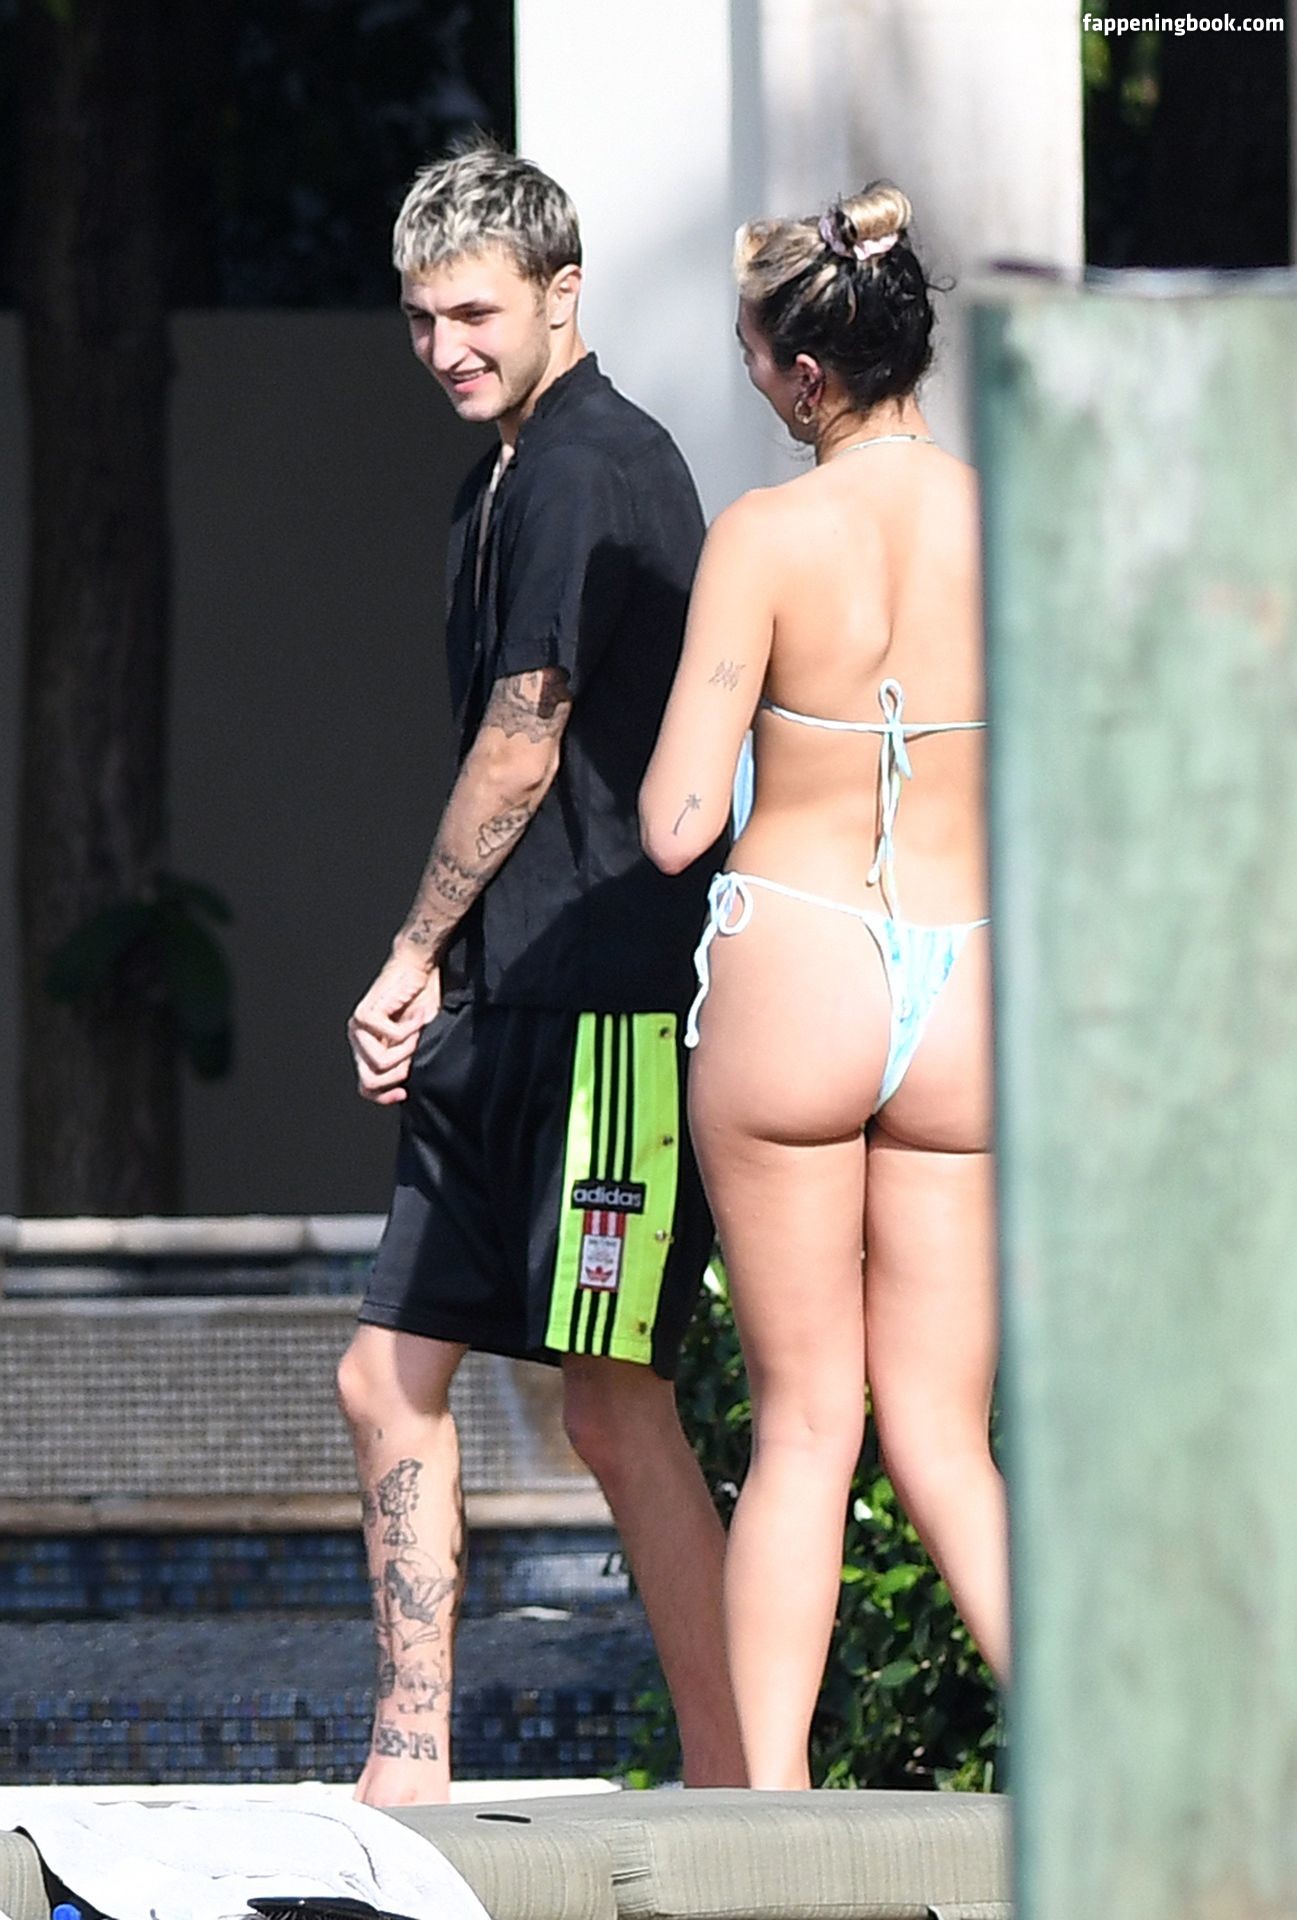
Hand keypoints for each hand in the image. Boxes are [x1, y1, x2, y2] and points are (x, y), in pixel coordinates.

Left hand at [347, 953, 441, 1104]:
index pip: (366, 1088)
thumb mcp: (416, 1042)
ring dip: (409, 1049)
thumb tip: (406, 1088)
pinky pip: (392, 1038)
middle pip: (370, 1081)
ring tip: (420, 1029)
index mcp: (367, 1049)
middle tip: (418, 1052)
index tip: (405, 1093)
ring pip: (381, 1064)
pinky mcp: (365, 1015)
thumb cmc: (419, 1001)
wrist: (417, 966)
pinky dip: (413, 1029)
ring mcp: (357, 1028)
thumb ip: (406, 1063)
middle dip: (400, 1074)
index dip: (384, 1097)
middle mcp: (357, 1040)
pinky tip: (419, 1016)